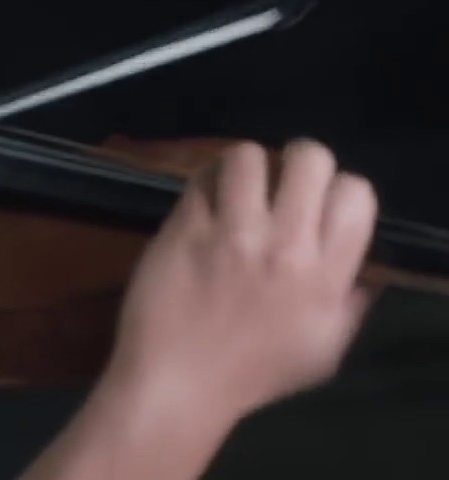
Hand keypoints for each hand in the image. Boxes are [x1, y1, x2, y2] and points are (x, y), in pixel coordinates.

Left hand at [105, 139, 377, 422]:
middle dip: (295, 163)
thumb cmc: (251, 374)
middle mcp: (286, 246)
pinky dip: (204, 183)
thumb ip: (348, 305)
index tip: (314, 206)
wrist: (177, 385)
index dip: (337, 189)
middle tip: (275, 187)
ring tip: (233, 188)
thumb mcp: (322, 351)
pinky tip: (202, 203)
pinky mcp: (185, 228)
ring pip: (249, 156)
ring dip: (243, 167)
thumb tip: (364, 272)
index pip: (356, 194)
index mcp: (326, 276)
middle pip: (309, 159)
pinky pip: (201, 179)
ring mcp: (232, 234)